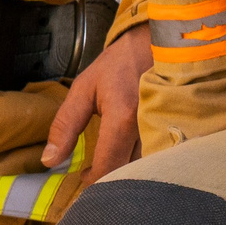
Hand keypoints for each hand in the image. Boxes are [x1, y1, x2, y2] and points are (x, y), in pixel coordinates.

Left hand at [41, 26, 153, 187]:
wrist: (159, 43)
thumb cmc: (119, 65)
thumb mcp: (84, 89)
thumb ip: (65, 125)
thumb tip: (49, 160)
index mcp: (123, 117)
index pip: (107, 167)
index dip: (92, 180)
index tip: (82, 176)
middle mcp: (148, 127)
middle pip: (128, 174)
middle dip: (109, 181)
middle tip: (94, 173)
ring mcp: (166, 130)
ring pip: (145, 169)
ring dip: (127, 173)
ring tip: (110, 164)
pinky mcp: (176, 131)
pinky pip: (158, 157)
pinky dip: (143, 163)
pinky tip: (130, 156)